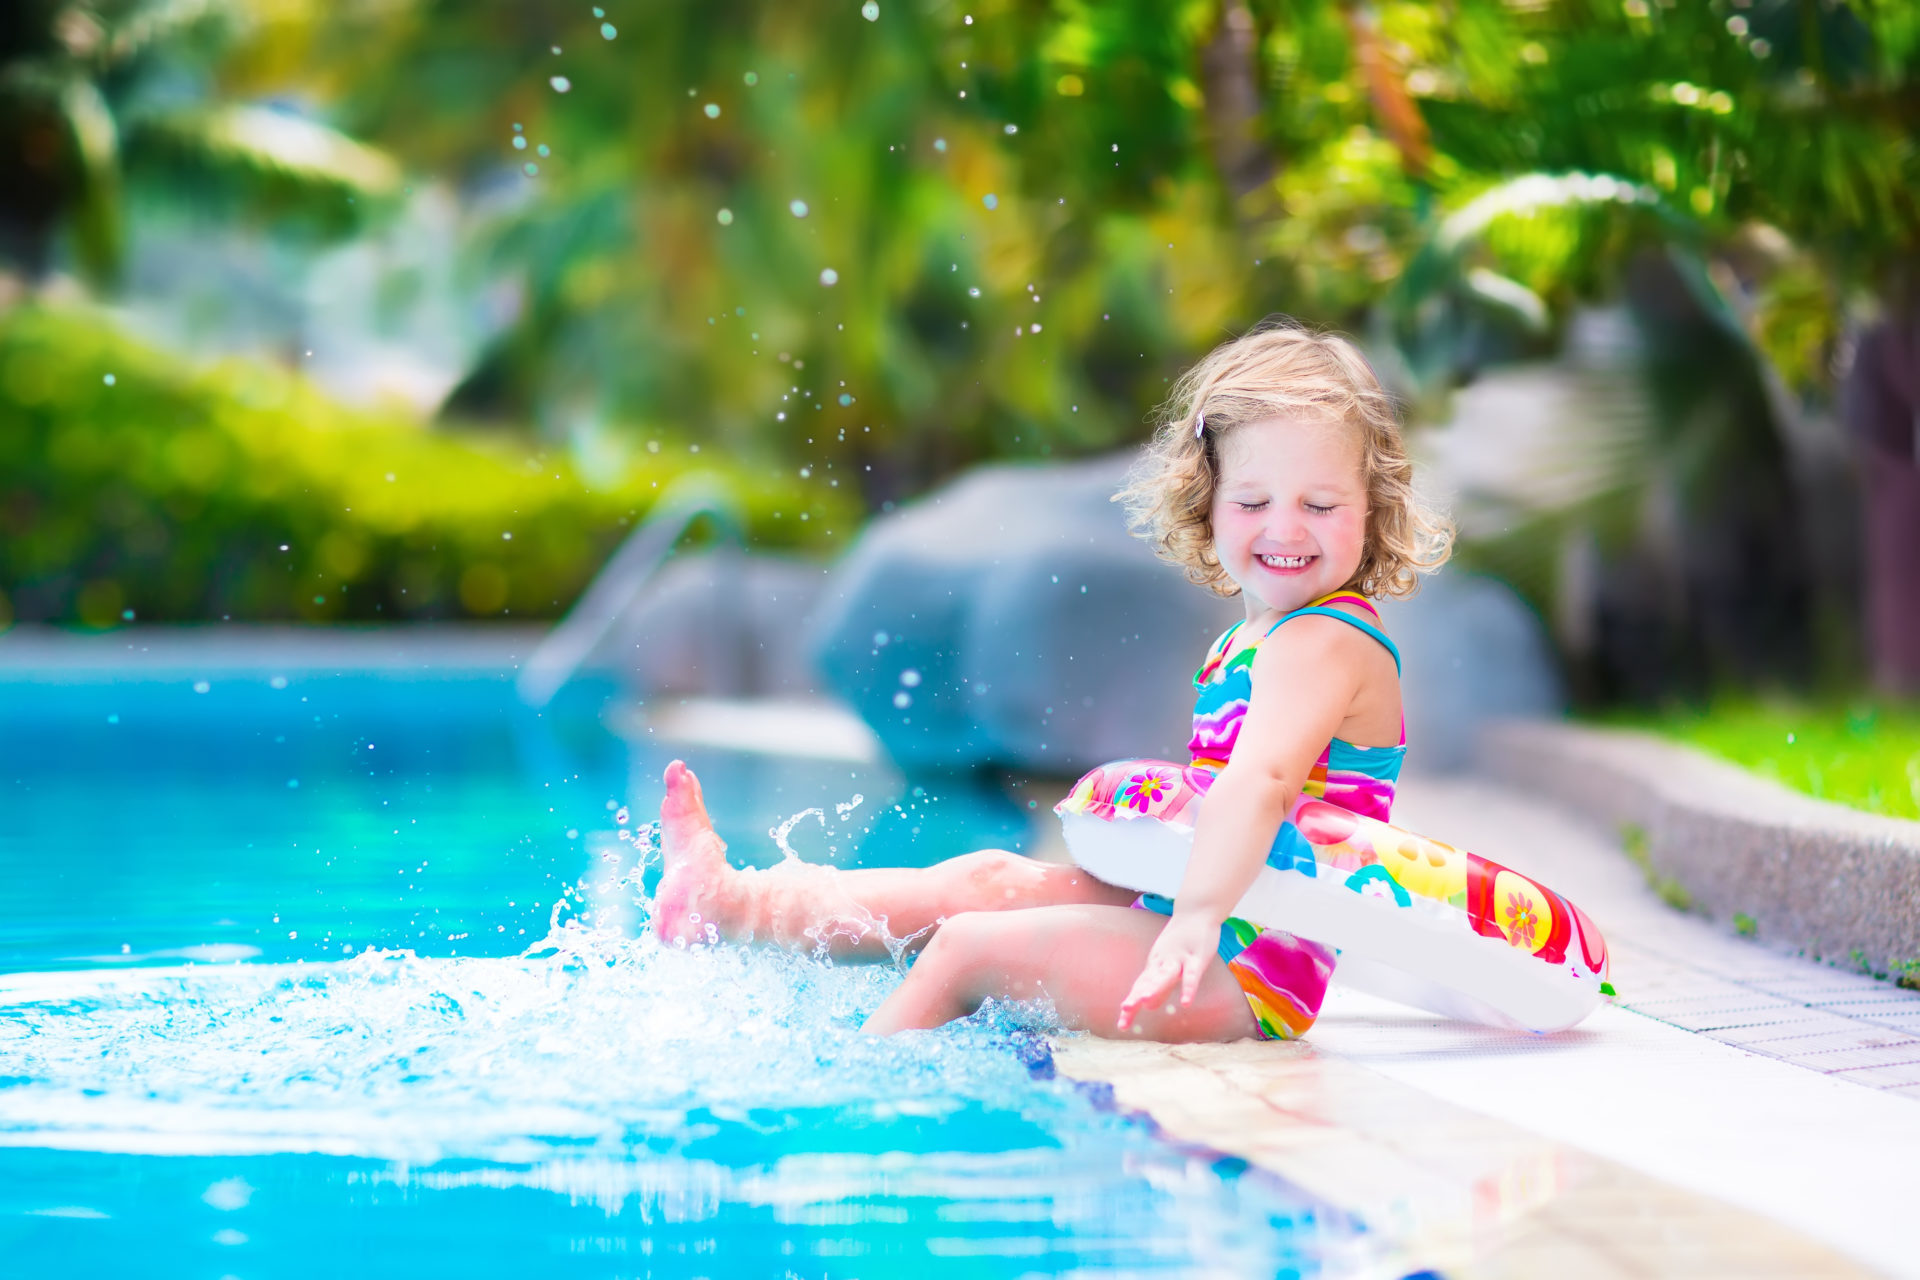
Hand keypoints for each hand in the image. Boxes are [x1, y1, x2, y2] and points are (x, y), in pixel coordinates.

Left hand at [1117, 913, 1220, 1031]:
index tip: (1122, 1025)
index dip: (1132, 1005)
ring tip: (1145, 1002)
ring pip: (1166, 975)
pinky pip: (1193, 974)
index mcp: (1155, 966)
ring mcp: (1179, 958)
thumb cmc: (1182, 941)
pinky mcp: (1197, 956)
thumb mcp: (1169, 965)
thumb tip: (1148, 1007)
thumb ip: (1160, 986)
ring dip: (1156, 987)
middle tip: (1125, 1011)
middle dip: (1137, 997)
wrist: (1196, 912)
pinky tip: (1186, 1002)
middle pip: (1148, 982)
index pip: (1140, 988)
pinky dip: (1189, 988)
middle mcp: (1162, 962)